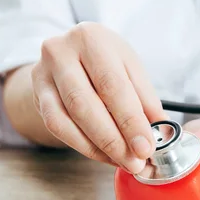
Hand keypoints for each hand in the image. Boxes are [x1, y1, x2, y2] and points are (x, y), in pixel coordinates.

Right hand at [31, 22, 167, 172]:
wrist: (69, 54)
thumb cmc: (105, 60)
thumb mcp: (130, 68)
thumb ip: (146, 100)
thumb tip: (161, 132)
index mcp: (91, 38)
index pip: (112, 85)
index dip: (130, 120)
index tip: (147, 146)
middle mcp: (61, 52)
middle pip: (86, 104)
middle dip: (114, 139)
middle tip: (136, 160)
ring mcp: (43, 74)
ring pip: (68, 120)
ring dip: (99, 147)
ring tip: (123, 161)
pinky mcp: (38, 95)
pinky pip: (57, 127)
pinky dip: (84, 146)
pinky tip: (104, 154)